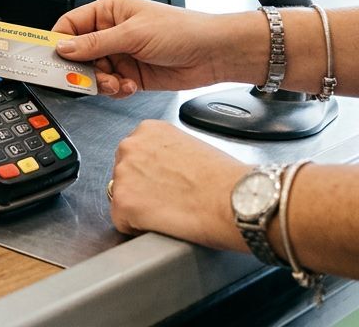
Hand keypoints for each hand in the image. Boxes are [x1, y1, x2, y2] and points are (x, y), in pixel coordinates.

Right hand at [52, 0, 253, 97]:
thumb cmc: (182, 30)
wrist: (214, 53)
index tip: (52, 58)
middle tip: (85, 78)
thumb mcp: (133, 34)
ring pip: (94, 73)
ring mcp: (122, 55)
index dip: (59, 42)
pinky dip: (115, 90)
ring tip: (116, 82)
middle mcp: (112, 33)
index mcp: (109, 13)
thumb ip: (95, 43)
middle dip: (82, 68)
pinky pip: (110, 86)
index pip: (71, 26)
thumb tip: (64, 47)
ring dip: (101, 82)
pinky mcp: (131, 75)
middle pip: (79, 54)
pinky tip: (128, 86)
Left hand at [109, 121, 245, 250]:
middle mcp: (130, 146)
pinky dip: (138, 229)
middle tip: (170, 200)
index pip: (135, 156)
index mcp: (148, 130)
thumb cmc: (226, 180)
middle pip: (124, 176)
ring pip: (122, 199)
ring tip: (170, 212)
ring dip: (140, 209)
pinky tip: (163, 225)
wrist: (236, 200)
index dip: (151, 176)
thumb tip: (165, 171)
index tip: (166, 184)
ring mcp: (122, 174)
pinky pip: (122, 222)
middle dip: (142, 190)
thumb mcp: (192, 148)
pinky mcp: (122, 203)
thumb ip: (168, 154)